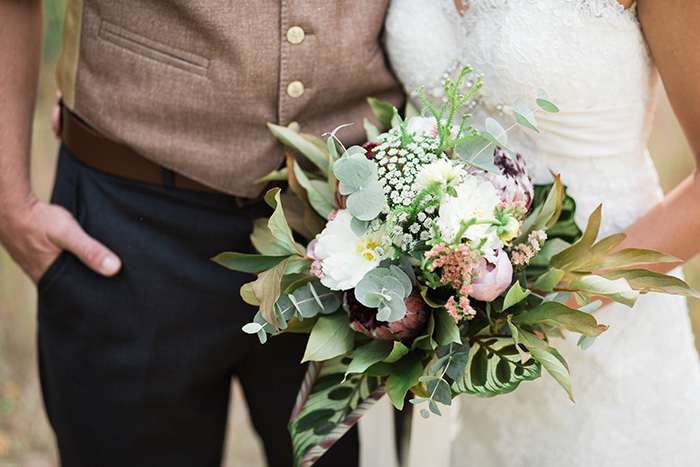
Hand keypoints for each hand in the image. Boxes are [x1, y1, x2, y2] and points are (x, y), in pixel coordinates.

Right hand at [0, 199, 120, 283]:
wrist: (12, 206)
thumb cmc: (37, 220)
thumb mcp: (67, 233)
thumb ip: (89, 250)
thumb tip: (114, 269)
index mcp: (50, 279)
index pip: (77, 296)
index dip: (94, 295)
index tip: (114, 293)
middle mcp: (43, 276)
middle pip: (73, 285)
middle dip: (90, 283)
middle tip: (114, 281)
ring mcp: (39, 266)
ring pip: (67, 274)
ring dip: (82, 270)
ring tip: (103, 268)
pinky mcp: (39, 255)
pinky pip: (60, 263)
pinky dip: (72, 261)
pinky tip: (84, 255)